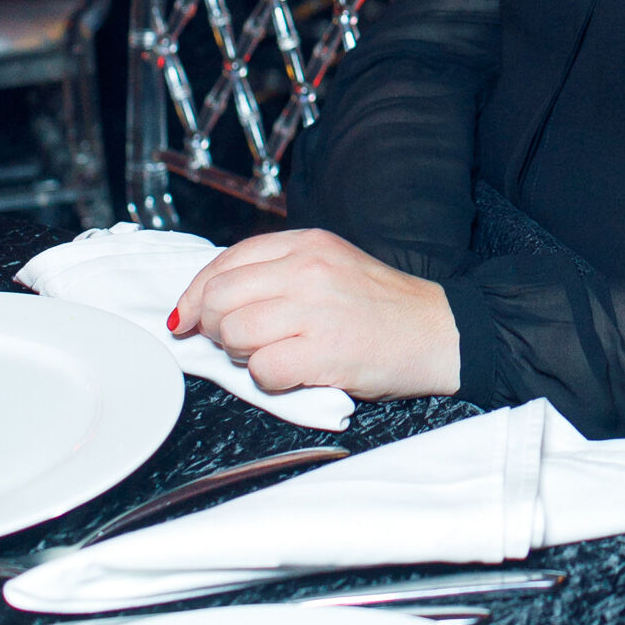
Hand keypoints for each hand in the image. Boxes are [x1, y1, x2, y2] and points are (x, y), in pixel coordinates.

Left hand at [169, 227, 461, 402]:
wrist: (438, 332)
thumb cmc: (381, 307)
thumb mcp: (329, 267)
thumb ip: (276, 274)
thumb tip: (206, 304)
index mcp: (307, 243)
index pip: (225, 261)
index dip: (196, 293)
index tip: (186, 317)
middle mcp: (308, 269)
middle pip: (220, 297)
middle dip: (214, 327)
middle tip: (236, 343)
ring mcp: (316, 309)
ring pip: (233, 333)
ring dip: (243, 355)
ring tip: (275, 355)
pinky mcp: (325, 351)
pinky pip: (262, 370)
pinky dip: (270, 380)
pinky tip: (296, 373)